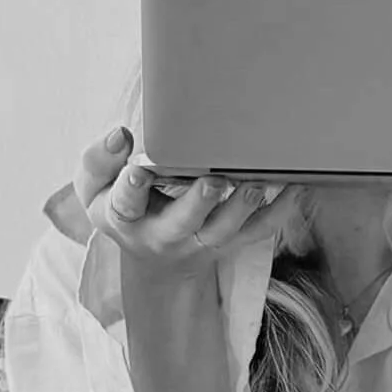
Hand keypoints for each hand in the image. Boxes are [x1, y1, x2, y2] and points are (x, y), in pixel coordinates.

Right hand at [76, 128, 301, 289]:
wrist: (155, 257)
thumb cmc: (125, 208)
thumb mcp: (95, 189)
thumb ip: (98, 161)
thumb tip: (120, 135)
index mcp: (127, 218)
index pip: (125, 205)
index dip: (131, 189)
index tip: (138, 172)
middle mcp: (166, 234)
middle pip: (183, 223)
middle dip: (198, 203)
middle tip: (212, 181)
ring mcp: (202, 241)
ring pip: (226, 230)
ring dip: (243, 207)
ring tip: (256, 182)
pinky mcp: (232, 241)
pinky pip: (260, 230)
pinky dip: (281, 211)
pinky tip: (297, 186)